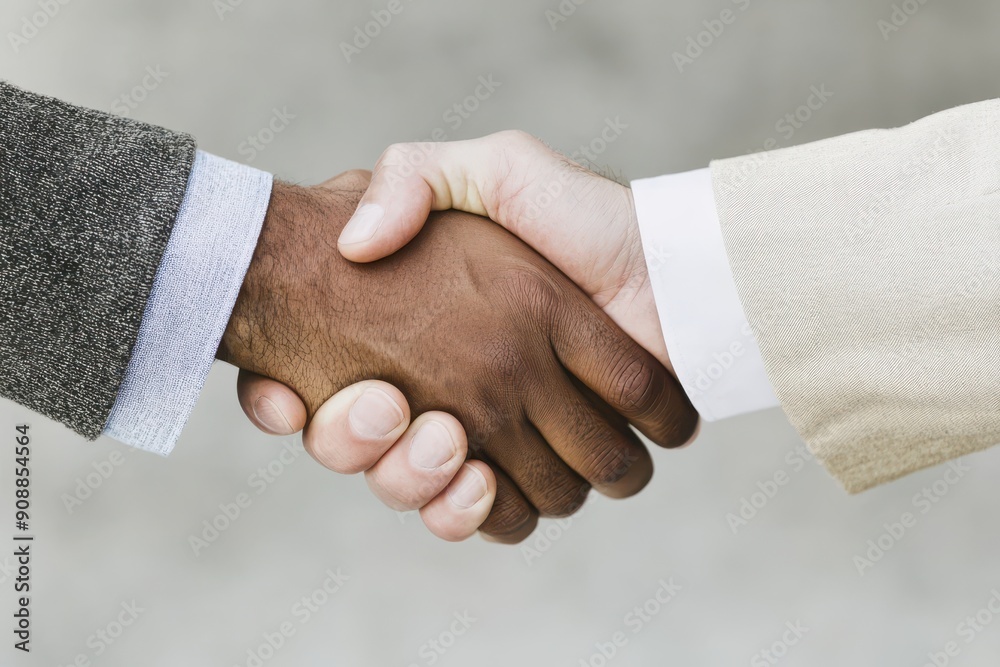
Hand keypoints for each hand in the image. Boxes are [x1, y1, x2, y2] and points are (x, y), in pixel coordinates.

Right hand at [220, 169, 696, 542]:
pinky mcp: (539, 472)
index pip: (320, 384)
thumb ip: (414, 177)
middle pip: (361, 451)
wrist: (672, 272)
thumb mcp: (494, 170)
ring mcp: (490, 437)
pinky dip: (469, 511)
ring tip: (445, 435)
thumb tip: (354, 245)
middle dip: (357, 444)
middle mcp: (444, 390)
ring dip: (413, 476)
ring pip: (416, 490)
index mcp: (420, 335)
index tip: (289, 398)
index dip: (283, 402)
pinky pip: (484, 517)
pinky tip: (478, 475)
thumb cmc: (586, 218)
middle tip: (390, 405)